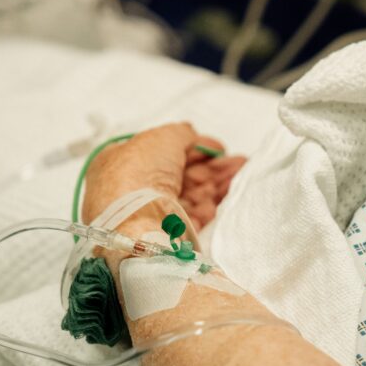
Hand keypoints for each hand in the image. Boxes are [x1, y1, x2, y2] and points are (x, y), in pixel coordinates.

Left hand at [82, 122, 246, 230]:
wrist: (136, 219)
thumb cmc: (140, 172)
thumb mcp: (162, 137)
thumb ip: (182, 132)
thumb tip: (192, 133)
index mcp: (123, 162)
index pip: (164, 153)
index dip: (193, 148)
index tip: (218, 148)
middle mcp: (136, 187)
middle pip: (182, 174)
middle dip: (212, 167)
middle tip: (240, 163)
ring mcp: (152, 211)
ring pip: (190, 194)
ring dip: (217, 183)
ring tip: (242, 175)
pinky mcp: (166, 233)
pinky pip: (192, 217)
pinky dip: (209, 206)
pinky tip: (227, 195)